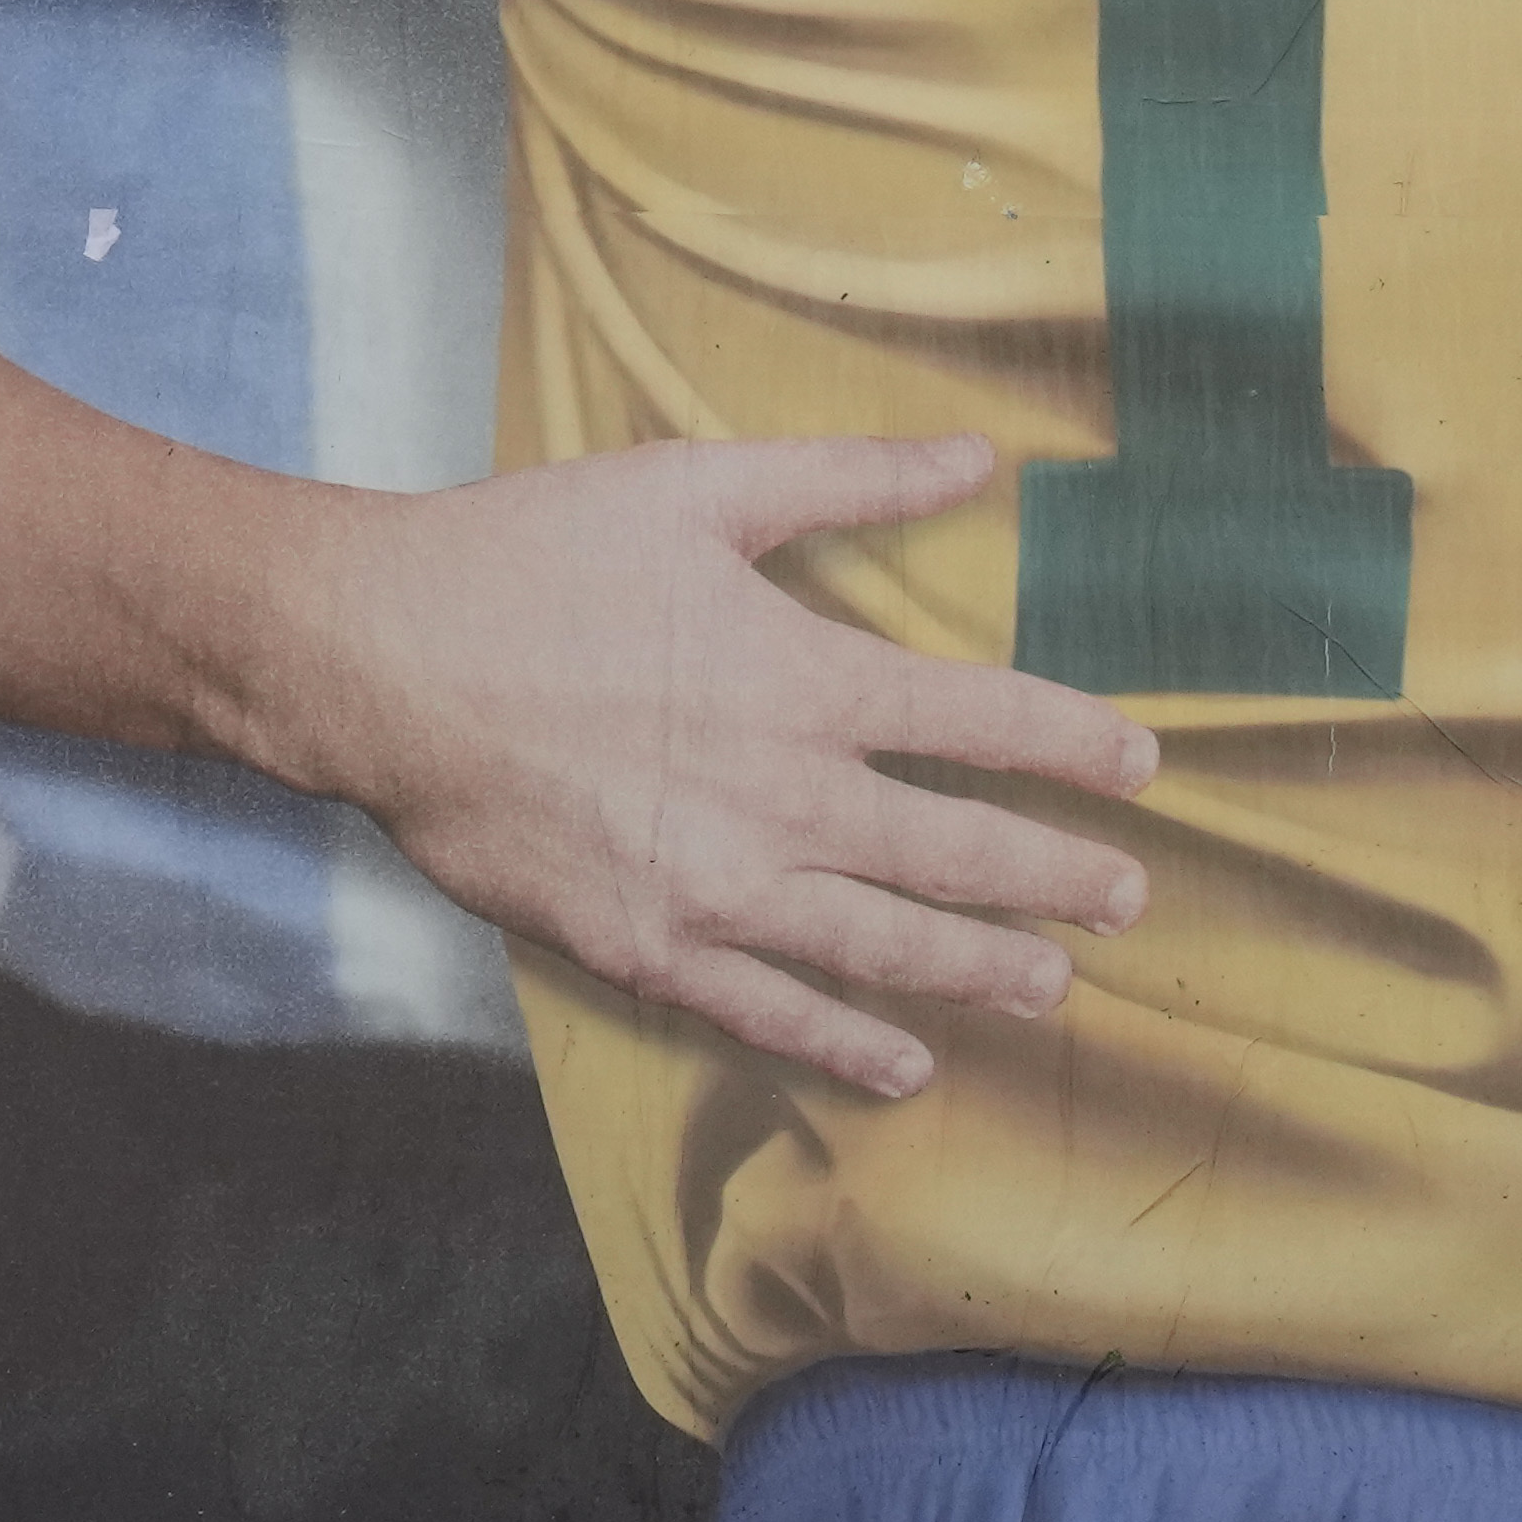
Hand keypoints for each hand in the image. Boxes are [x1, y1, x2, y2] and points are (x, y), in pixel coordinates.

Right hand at [226, 436, 1153, 1102]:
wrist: (377, 659)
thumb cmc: (531, 557)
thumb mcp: (694, 487)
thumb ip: (848, 478)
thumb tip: (977, 457)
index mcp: (803, 678)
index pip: (981, 720)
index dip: (1074, 744)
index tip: (1143, 767)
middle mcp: (781, 798)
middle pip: (956, 854)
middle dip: (1056, 878)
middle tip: (1128, 897)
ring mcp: (717, 887)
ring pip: (885, 948)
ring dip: (981, 970)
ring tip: (1054, 987)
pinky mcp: (647, 947)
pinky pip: (773, 1012)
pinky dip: (848, 1045)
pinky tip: (906, 1065)